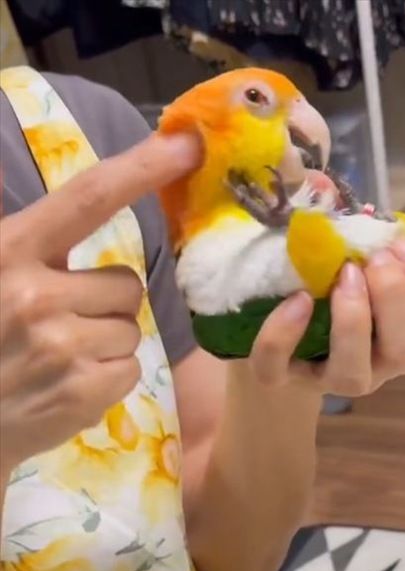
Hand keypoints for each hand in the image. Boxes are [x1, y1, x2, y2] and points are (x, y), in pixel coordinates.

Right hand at [0, 131, 200, 474]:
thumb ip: (27, 241)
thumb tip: (54, 187)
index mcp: (10, 252)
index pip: (87, 198)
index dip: (142, 168)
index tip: (187, 144)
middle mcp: (35, 295)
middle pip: (128, 284)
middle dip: (107, 303)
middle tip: (64, 324)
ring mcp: (61, 347)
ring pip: (130, 330)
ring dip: (105, 344)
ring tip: (60, 360)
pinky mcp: (82, 392)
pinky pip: (130, 370)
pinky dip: (107, 380)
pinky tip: (69, 386)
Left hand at [247, 240, 404, 394]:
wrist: (280, 334)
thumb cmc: (334, 289)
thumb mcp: (355, 257)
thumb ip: (356, 229)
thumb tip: (323, 186)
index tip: (404, 247)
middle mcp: (383, 364)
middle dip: (395, 296)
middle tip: (374, 260)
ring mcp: (334, 378)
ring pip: (355, 375)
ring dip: (353, 318)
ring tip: (343, 275)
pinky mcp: (285, 379)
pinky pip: (280, 368)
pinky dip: (285, 333)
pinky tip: (297, 300)